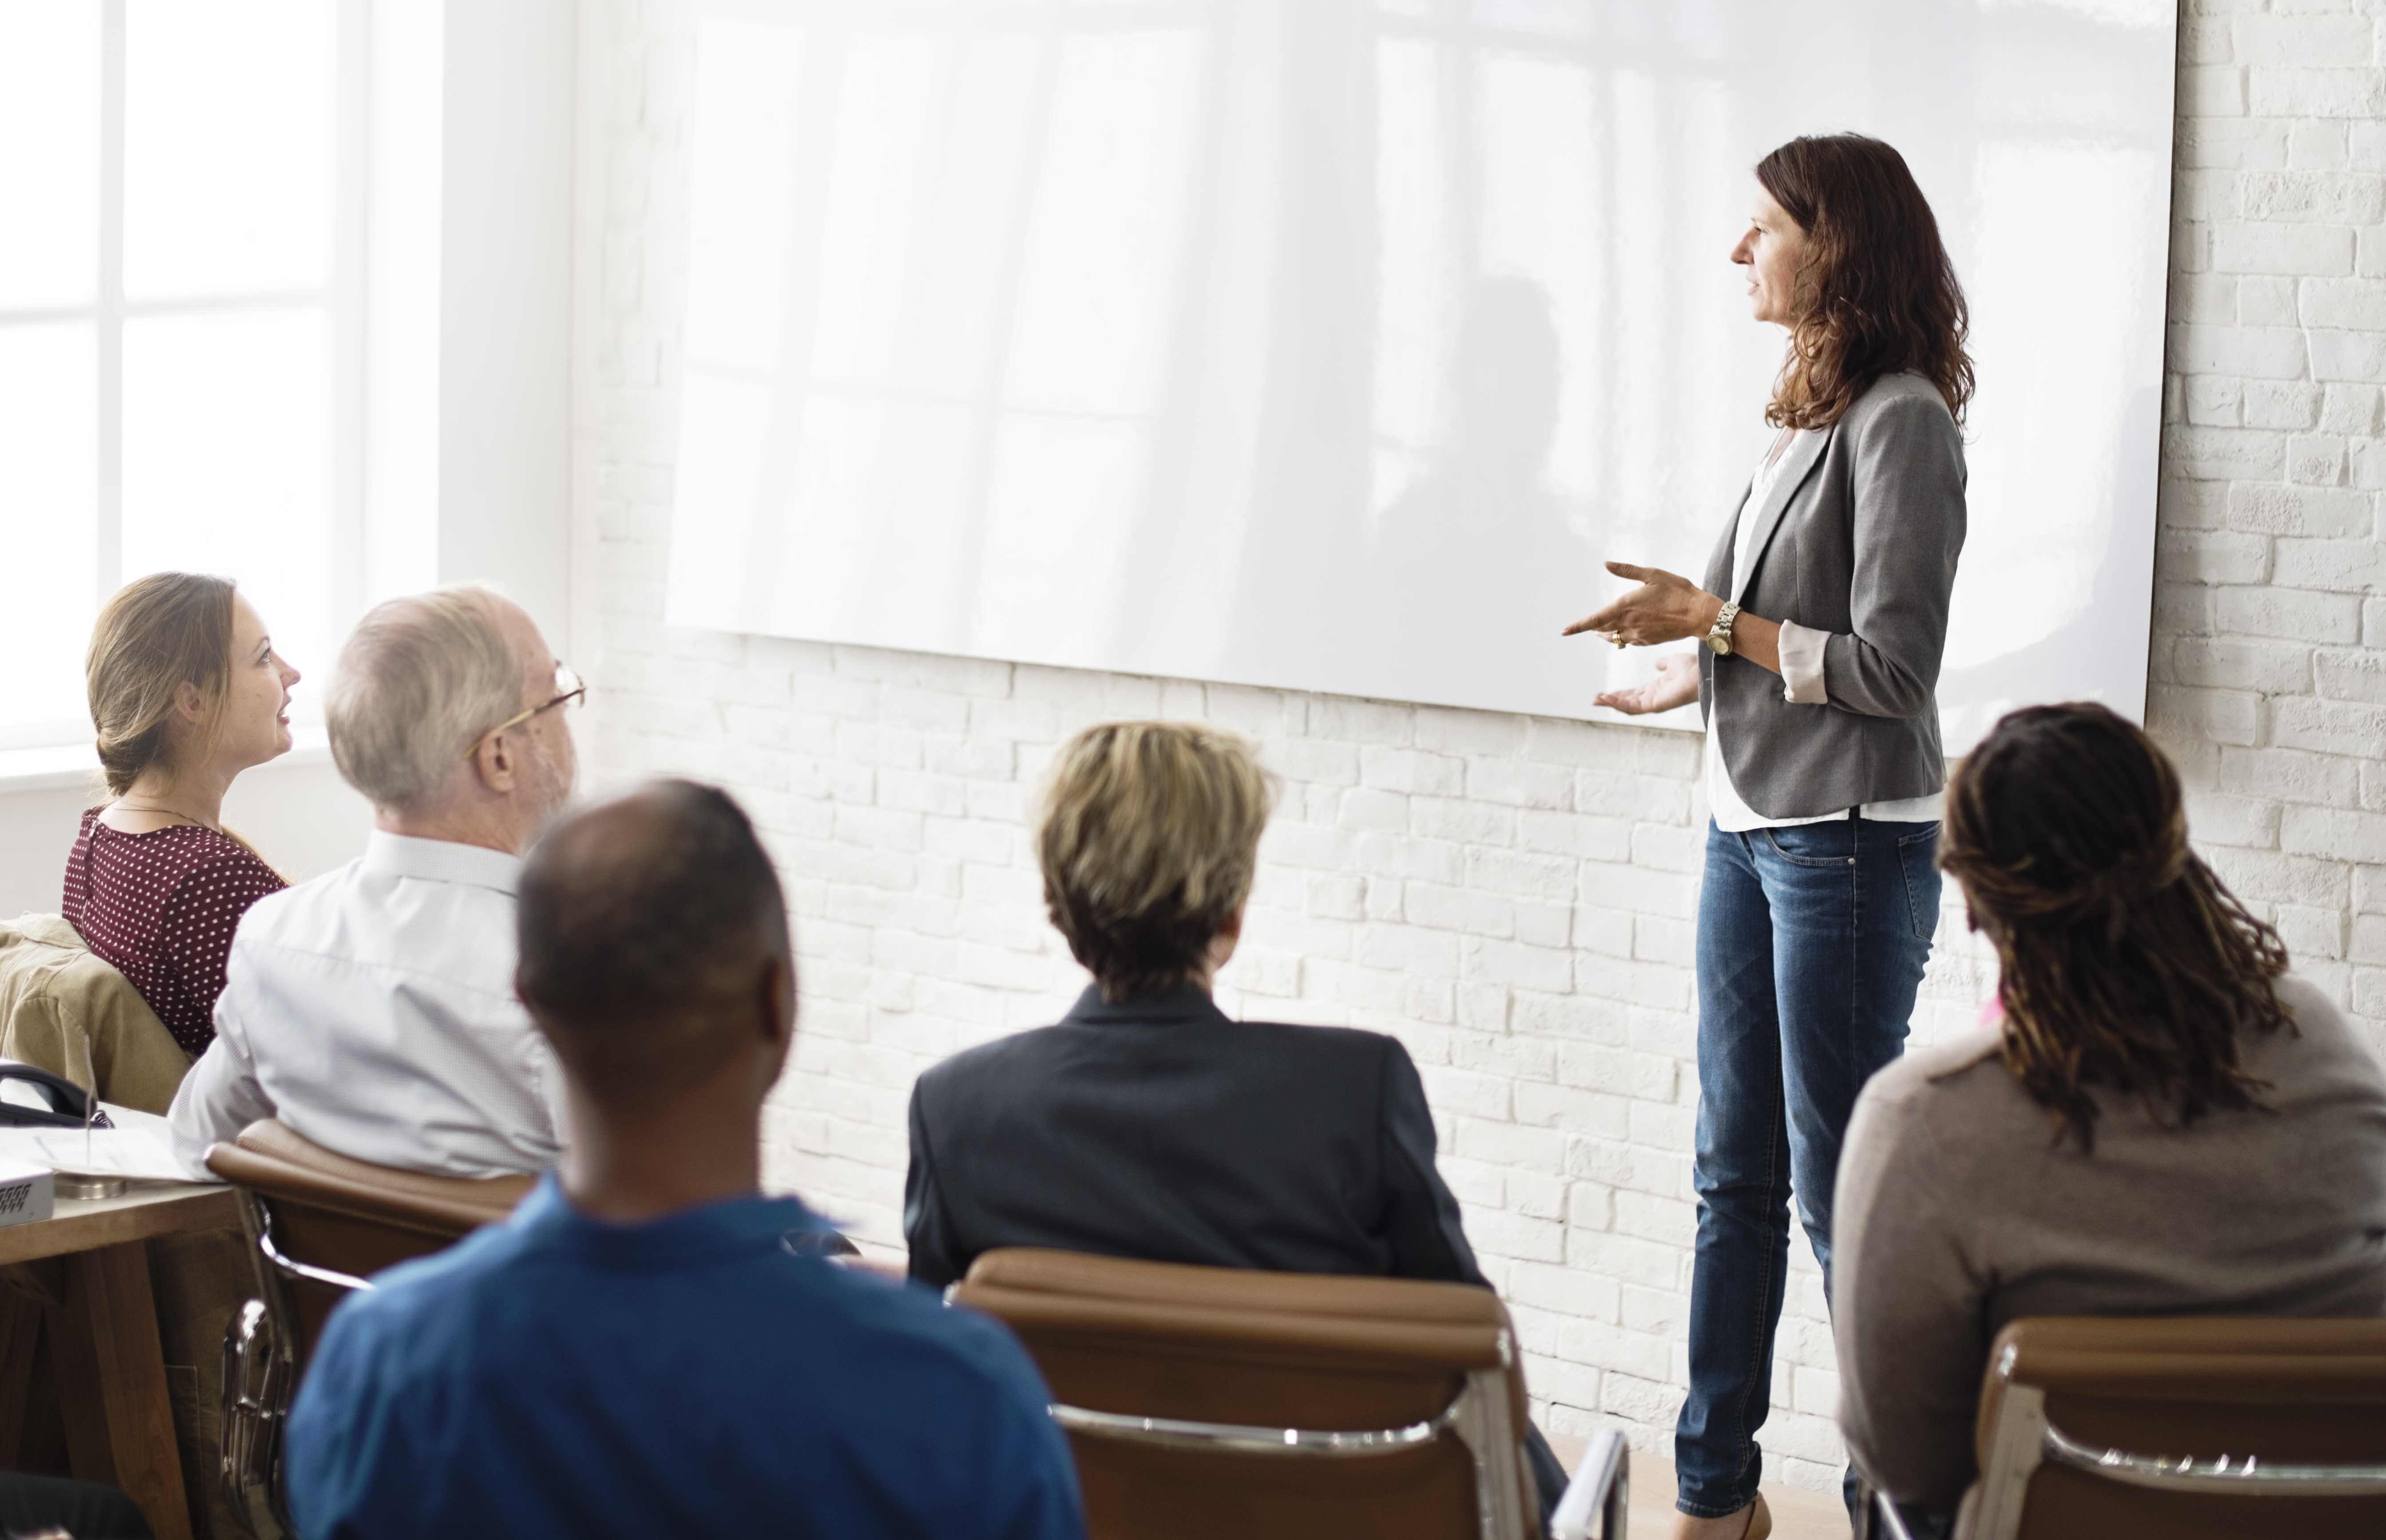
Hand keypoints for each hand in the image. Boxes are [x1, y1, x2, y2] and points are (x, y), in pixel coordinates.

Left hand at [1562, 563, 1724, 646]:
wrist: (1699, 614)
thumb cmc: (1678, 591)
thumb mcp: (1653, 574)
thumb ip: (1627, 571)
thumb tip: (1606, 563)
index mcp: (1626, 606)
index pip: (1595, 619)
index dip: (1578, 626)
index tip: (1564, 631)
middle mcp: (1629, 623)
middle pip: (1602, 630)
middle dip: (1592, 628)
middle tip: (1584, 626)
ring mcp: (1638, 635)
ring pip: (1614, 638)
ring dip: (1606, 634)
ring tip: (1601, 630)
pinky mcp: (1648, 641)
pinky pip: (1628, 641)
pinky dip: (1621, 637)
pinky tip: (1626, 632)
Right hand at [1595, 650, 1699, 714]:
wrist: (1702, 672)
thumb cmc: (1692, 668)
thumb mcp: (1673, 663)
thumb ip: (1664, 664)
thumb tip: (1657, 663)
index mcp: (1656, 689)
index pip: (1634, 694)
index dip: (1619, 693)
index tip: (1605, 692)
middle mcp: (1653, 698)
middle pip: (1628, 702)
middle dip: (1611, 701)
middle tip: (1595, 699)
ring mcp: (1654, 704)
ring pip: (1628, 707)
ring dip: (1611, 704)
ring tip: (1597, 700)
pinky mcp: (1655, 706)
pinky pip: (1633, 708)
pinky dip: (1619, 704)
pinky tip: (1607, 698)